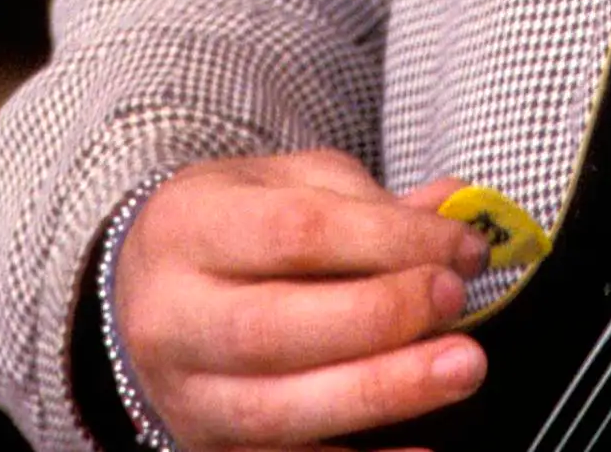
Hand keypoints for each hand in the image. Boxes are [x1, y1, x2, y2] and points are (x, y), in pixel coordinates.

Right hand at [116, 150, 488, 447]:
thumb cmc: (233, 230)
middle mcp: (172, 318)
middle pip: (275, 327)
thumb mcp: (284, 185)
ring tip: (459, 367)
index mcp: (188, 228)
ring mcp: (187, 395)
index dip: (388, 240)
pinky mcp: (212, 451)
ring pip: (278, 411)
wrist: (150, 294)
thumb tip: (453, 210)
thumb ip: (365, 201)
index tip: (460, 246)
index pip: (294, 232)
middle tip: (454, 300)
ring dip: (382, 392)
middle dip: (381, 316)